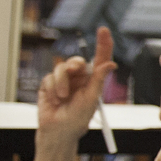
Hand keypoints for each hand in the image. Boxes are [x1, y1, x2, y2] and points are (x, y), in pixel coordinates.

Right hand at [35, 26, 116, 146]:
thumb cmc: (78, 119)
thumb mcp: (91, 99)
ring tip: (63, 98)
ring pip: (61, 68)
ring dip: (62, 83)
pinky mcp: (49, 84)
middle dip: (74, 64)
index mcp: (93, 81)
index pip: (100, 59)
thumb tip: (111, 64)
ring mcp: (64, 80)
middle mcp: (79, 79)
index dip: (103, 44)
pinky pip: (49, 77)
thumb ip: (98, 80)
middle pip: (77, 61)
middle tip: (75, 70)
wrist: (58, 131)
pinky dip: (53, 89)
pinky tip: (55, 100)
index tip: (103, 30)